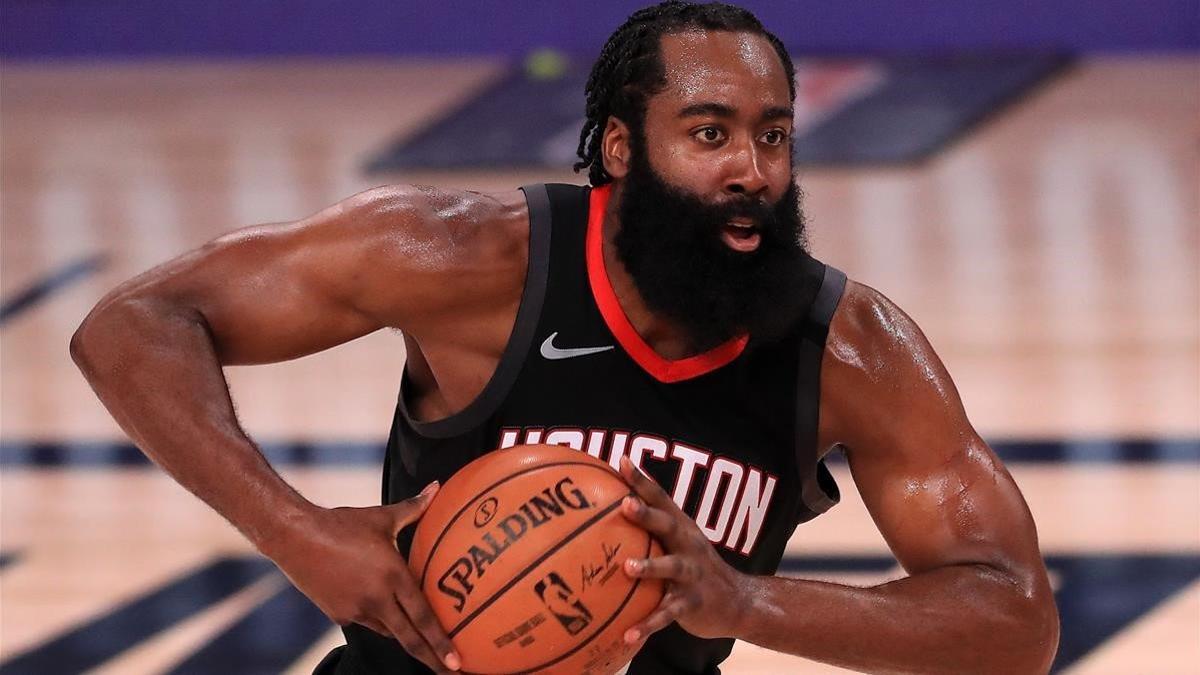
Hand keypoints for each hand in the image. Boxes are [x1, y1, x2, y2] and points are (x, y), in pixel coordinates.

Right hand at [262, 482, 459, 672]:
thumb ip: (415, 507)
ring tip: (423, 643)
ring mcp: (356, 610)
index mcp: (392, 576)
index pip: (423, 617)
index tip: (457, 662)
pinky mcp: (338, 615)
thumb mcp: (382, 516)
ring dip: (404, 635)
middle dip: (432, 659)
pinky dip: (378, 619)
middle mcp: (376, 599)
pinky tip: (381, 610)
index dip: (441, 642)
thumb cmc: (342, 523)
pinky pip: (367, 622)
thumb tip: (437, 486)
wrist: (295, 537)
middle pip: (409, 638)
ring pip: (388, 630)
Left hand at [617, 457, 746, 642]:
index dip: (642, 480)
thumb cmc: (693, 566)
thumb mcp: (677, 541)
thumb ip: (649, 526)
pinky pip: (667, 614)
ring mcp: (692, 574)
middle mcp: (687, 546)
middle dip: (647, 513)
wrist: (736, 601)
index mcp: (681, 528)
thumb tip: (606, 509)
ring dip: (650, 566)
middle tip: (625, 505)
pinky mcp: (691, 603)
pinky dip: (648, 624)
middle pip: (667, 525)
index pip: (661, 498)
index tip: (622, 461)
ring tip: (628, 567)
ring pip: (671, 568)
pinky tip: (628, 634)